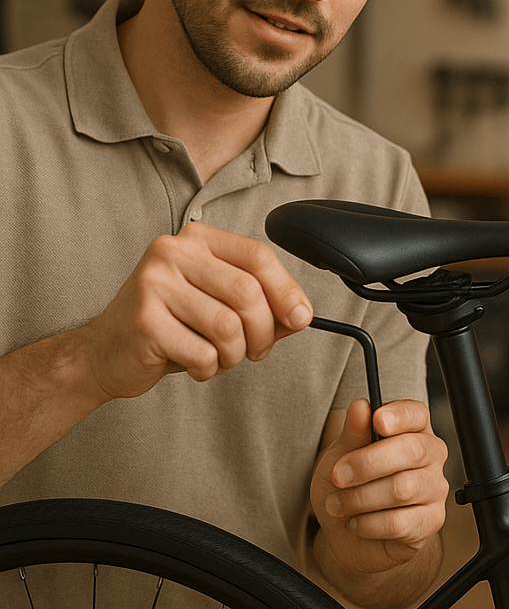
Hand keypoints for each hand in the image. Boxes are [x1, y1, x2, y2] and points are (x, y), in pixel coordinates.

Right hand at [81, 223, 312, 400]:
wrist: (105, 352)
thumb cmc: (172, 326)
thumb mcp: (219, 305)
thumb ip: (262, 304)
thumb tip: (303, 315)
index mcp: (197, 239)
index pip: (258, 256)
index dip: (287, 290)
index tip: (302, 318)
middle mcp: (173, 252)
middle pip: (247, 292)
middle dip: (263, 332)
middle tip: (256, 351)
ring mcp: (153, 284)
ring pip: (228, 327)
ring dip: (234, 355)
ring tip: (219, 358)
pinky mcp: (143, 321)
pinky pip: (203, 353)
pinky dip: (208, 368)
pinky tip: (193, 364)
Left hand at [311, 398, 447, 575]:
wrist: (348, 533)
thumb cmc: (349, 486)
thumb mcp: (340, 455)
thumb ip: (353, 432)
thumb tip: (361, 406)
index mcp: (413, 430)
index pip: (417, 414)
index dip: (399, 416)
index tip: (377, 421)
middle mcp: (431, 456)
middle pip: (411, 450)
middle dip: (366, 463)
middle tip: (338, 475)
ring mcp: (435, 489)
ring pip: (402, 489)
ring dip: (360, 498)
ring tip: (338, 503)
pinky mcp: (430, 522)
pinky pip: (399, 522)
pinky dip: (367, 524)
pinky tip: (357, 522)